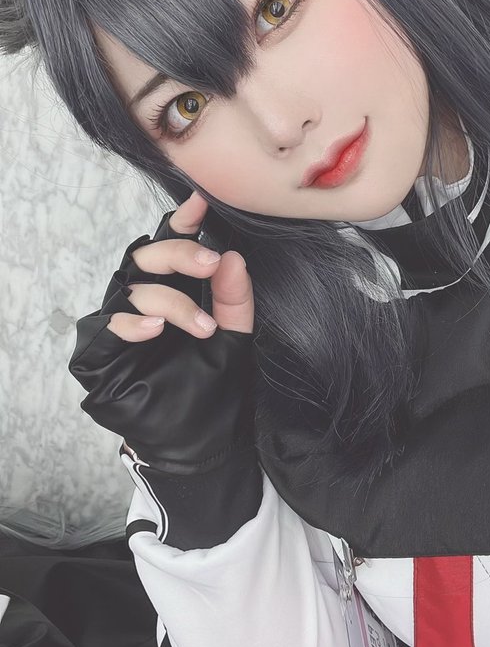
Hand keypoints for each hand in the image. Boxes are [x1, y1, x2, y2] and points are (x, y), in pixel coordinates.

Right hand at [69, 192, 255, 473]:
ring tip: (201, 327)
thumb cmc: (213, 388)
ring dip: (169, 300)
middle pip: (146, 256)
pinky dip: (130, 324)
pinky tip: (155, 330)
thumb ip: (235, 300)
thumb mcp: (236, 339)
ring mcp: (118, 324)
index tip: (202, 202)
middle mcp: (141, 299)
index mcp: (174, 288)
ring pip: (130, 288)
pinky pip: (106, 327)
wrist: (201, 444)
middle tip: (210, 264)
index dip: (183, 221)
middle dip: (178, 253)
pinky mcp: (97, 355)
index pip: (172, 245)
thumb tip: (233, 257)